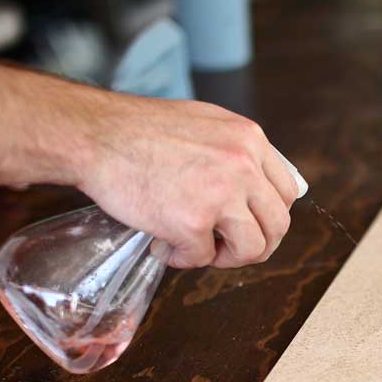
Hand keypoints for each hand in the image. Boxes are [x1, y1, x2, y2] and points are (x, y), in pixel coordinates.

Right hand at [76, 93, 299, 268]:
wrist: (95, 134)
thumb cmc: (139, 130)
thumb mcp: (206, 123)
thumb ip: (236, 152)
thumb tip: (257, 188)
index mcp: (249, 140)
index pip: (287, 191)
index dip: (270, 216)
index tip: (249, 224)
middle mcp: (243, 166)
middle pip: (278, 225)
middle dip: (256, 245)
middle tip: (228, 248)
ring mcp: (220, 195)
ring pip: (252, 248)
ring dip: (227, 258)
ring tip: (200, 249)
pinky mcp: (192, 222)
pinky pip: (202, 258)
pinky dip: (183, 258)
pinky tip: (163, 243)